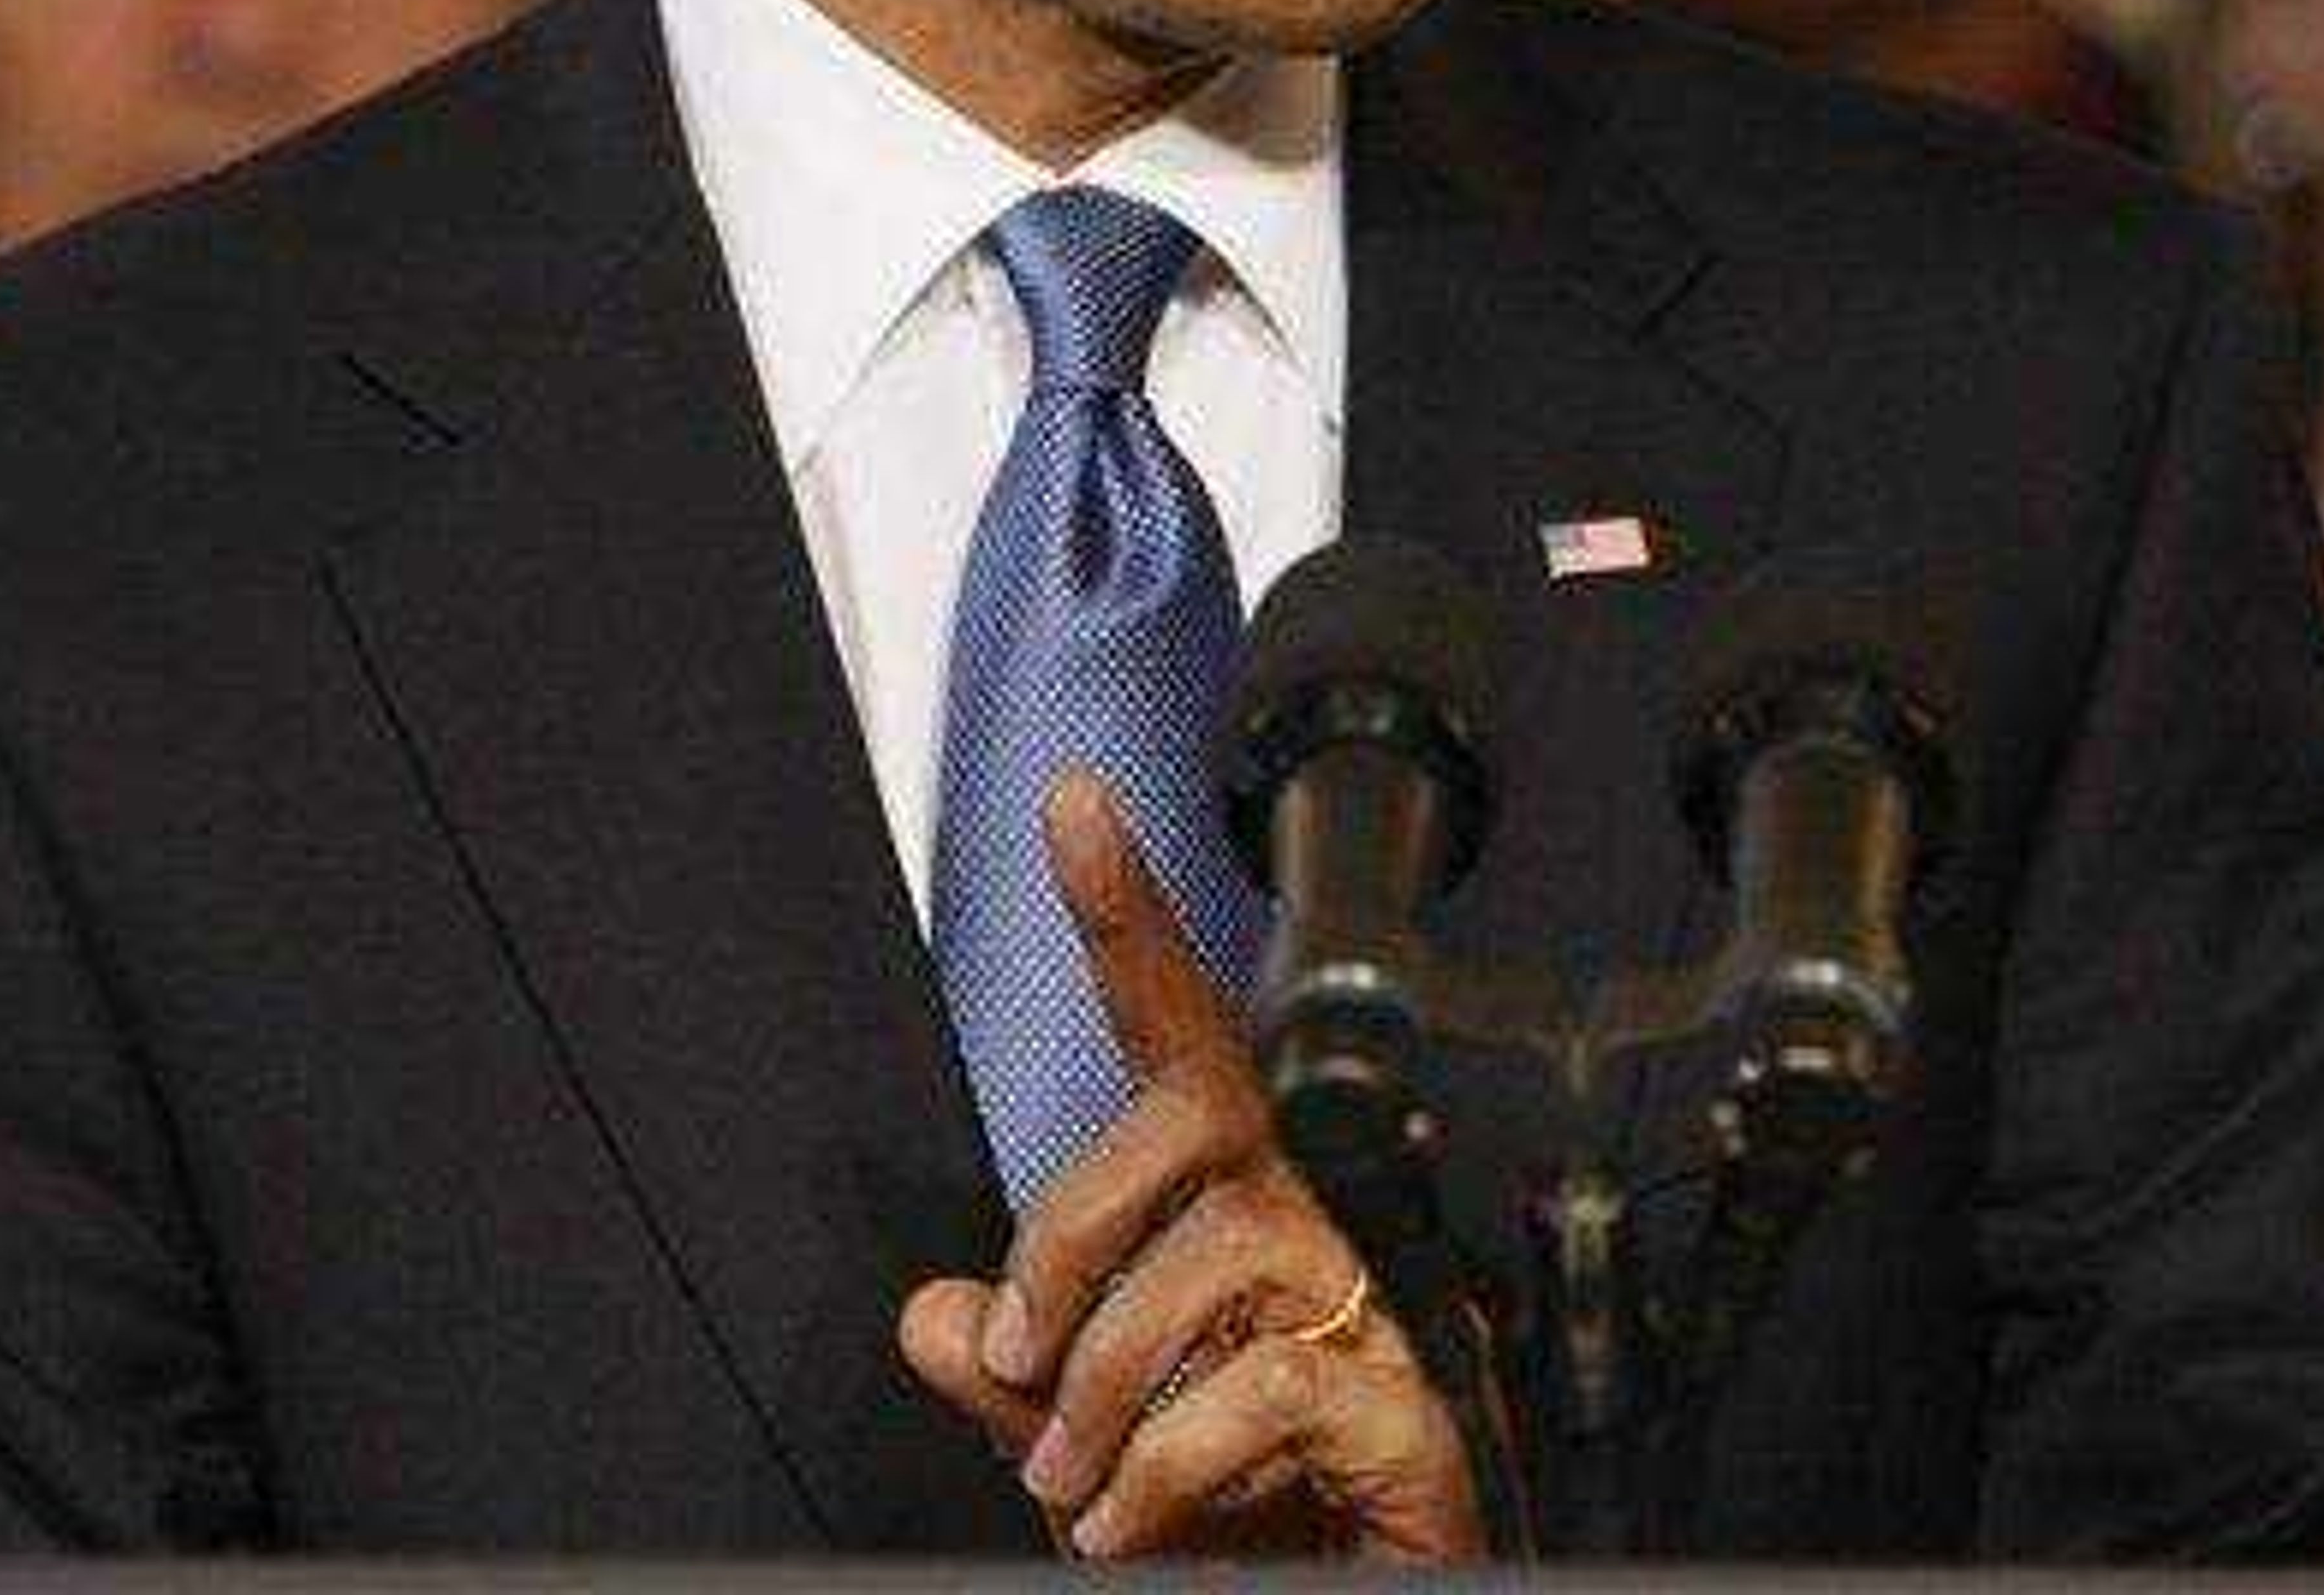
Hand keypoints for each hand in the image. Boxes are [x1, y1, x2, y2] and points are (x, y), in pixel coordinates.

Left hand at [900, 769, 1480, 1562]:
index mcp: (1216, 1207)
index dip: (1126, 912)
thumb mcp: (1087, 1441)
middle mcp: (1290, 1226)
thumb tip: (926, 1314)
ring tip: (1076, 1487)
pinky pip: (1265, 1384)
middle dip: (1067, 1233)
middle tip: (1015, 1361)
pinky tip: (1130, 1523)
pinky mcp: (1397, 1402)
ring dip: (1106, 1394)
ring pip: (1209, 1265)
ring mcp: (1352, 1305)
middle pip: (1182, 1120)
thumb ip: (1013, 1374)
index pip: (1171, 1027)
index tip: (1077, 802)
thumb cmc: (1232, 1527)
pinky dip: (1169, 1467)